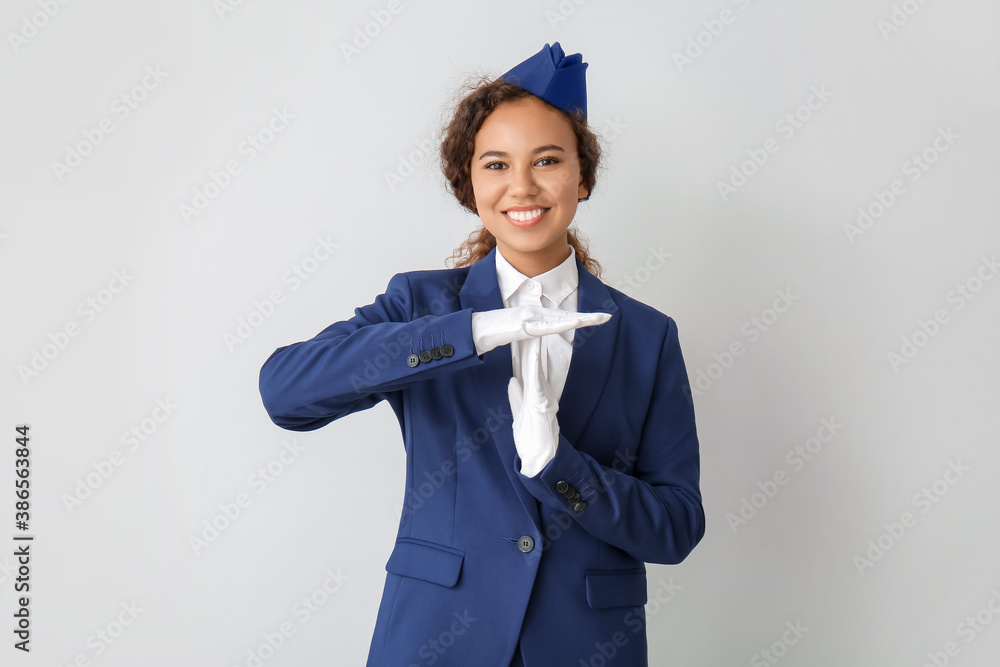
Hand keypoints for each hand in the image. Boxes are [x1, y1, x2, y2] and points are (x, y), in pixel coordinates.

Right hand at [472, 305, 610, 355]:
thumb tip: (534, 333)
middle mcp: (533, 313)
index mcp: (533, 316)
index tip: (597, 318)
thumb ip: (526, 331)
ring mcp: (528, 317)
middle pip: (565, 316)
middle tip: (607, 317)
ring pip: (559, 319)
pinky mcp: (523, 324)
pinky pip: (545, 326)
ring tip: (597, 319)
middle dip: (587, 317)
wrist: (473, 330)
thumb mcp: (513, 333)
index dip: (580, 318)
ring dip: (579, 320)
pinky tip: (574, 323)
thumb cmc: (491, 332)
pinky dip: (560, 324)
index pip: (561, 318)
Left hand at [507, 335, 559, 477]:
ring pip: (538, 368)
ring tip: (533, 329)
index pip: (529, 368)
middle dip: (532, 343)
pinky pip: (537, 381)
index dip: (525, 350)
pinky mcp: (543, 405)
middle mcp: (543, 392)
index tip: (521, 332)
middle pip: (535, 364)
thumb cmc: (531, 441)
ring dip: (535, 349)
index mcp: (536, 394)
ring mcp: (544, 397)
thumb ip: (516, 398)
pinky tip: (534, 352)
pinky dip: (536, 366)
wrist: (540, 461)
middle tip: (529, 322)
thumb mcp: (518, 416)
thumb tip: (513, 381)